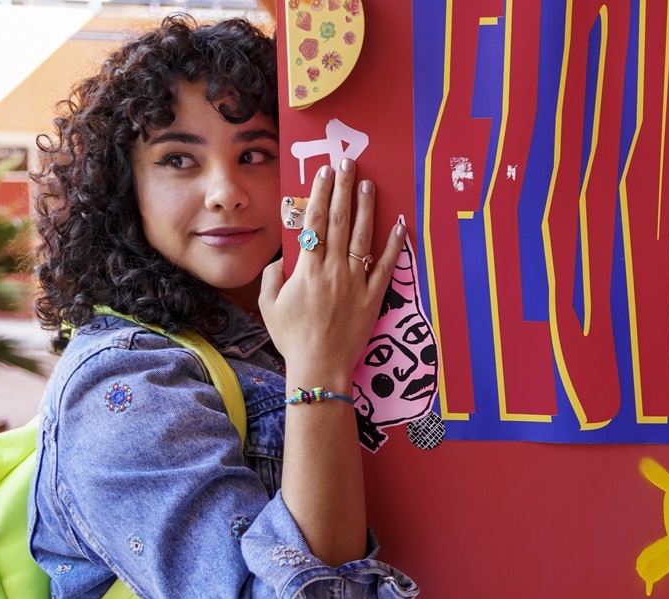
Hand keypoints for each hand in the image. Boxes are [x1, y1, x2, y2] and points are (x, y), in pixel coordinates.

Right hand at [260, 158, 406, 389]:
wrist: (319, 367)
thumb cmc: (292, 338)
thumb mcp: (269, 306)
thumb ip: (272, 276)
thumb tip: (282, 258)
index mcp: (306, 270)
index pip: (315, 222)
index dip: (320, 194)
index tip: (324, 172)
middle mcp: (332, 269)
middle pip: (341, 221)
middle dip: (343, 188)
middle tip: (348, 161)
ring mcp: (355, 282)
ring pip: (363, 237)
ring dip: (366, 207)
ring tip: (368, 183)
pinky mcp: (373, 297)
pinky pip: (386, 266)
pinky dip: (394, 245)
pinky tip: (399, 224)